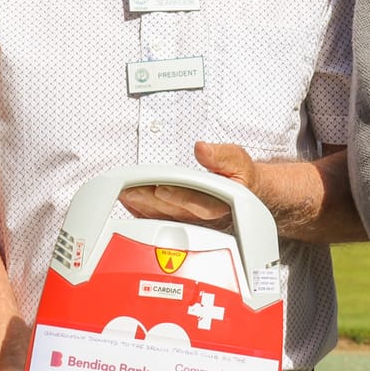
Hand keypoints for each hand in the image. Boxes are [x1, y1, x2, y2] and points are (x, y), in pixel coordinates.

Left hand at [118, 143, 260, 227]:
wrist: (244, 191)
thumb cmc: (239, 176)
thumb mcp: (238, 160)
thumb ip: (222, 156)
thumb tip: (202, 149)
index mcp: (223, 204)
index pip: (202, 204)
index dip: (181, 197)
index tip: (163, 189)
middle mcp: (205, 218)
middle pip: (176, 212)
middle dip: (152, 201)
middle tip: (132, 191)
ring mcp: (190, 221)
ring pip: (164, 217)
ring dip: (143, 206)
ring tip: (125, 194)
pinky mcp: (179, 220)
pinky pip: (158, 218)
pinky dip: (142, 211)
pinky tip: (129, 202)